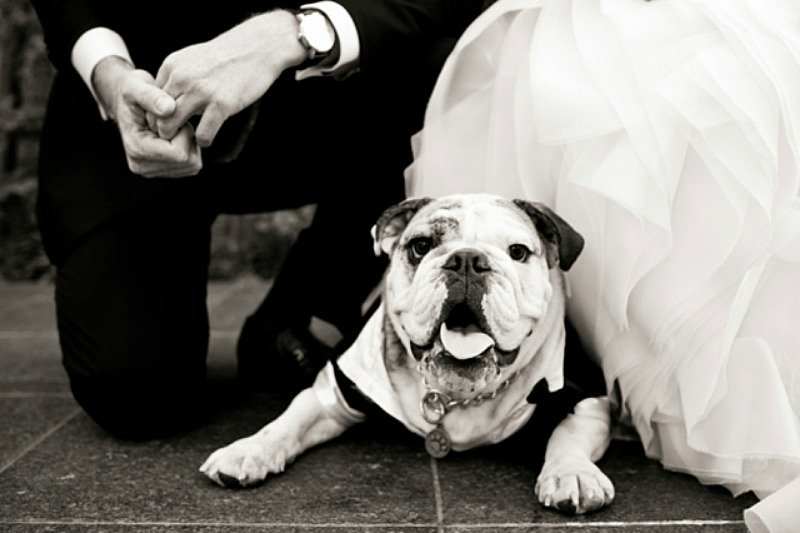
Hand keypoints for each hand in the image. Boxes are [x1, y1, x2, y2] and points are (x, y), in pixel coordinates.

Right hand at [93, 56, 202, 177]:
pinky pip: (192, 166)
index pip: (179, 154)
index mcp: (136, 149)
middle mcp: (142, 166)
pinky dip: (190, 149)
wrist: (128, 102)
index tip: (173, 115)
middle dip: (187, 138)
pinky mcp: (163, 171)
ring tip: (173, 127)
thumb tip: (169, 108)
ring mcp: (152, 171)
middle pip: (188, 162)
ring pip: (192, 165)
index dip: (183, 132)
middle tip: (173, 120)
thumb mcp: (137, 87)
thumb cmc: (133, 92)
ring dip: (189, 143)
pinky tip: (176, 135)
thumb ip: (151, 96)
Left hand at [154, 9, 306, 146]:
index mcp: (172, 66)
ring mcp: (201, 91)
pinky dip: (203, 141)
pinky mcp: (221, 104)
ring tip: (190, 138)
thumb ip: (177, 75)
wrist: (259, 47)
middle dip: (164, 130)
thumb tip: (164, 98)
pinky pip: (202, 134)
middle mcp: (181, 77)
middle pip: (156, 114)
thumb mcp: (193, 57)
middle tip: (177, 135)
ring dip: (180, 138)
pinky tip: (208, 137)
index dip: (156, 115)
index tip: (170, 122)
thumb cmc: (228, 55)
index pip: (149, 99)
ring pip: (171, 126)